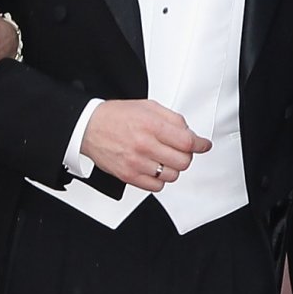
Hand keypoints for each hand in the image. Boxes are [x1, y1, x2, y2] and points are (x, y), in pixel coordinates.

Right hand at [80, 99, 210, 189]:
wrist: (88, 127)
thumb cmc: (115, 117)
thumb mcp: (147, 107)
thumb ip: (172, 118)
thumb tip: (190, 133)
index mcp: (151, 125)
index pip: (187, 142)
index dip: (200, 145)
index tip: (203, 145)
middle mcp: (144, 145)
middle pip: (183, 161)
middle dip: (186, 156)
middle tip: (180, 151)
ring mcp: (136, 163)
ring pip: (172, 175)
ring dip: (172, 168)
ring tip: (164, 159)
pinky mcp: (128, 176)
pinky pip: (156, 187)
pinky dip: (159, 179)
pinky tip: (154, 169)